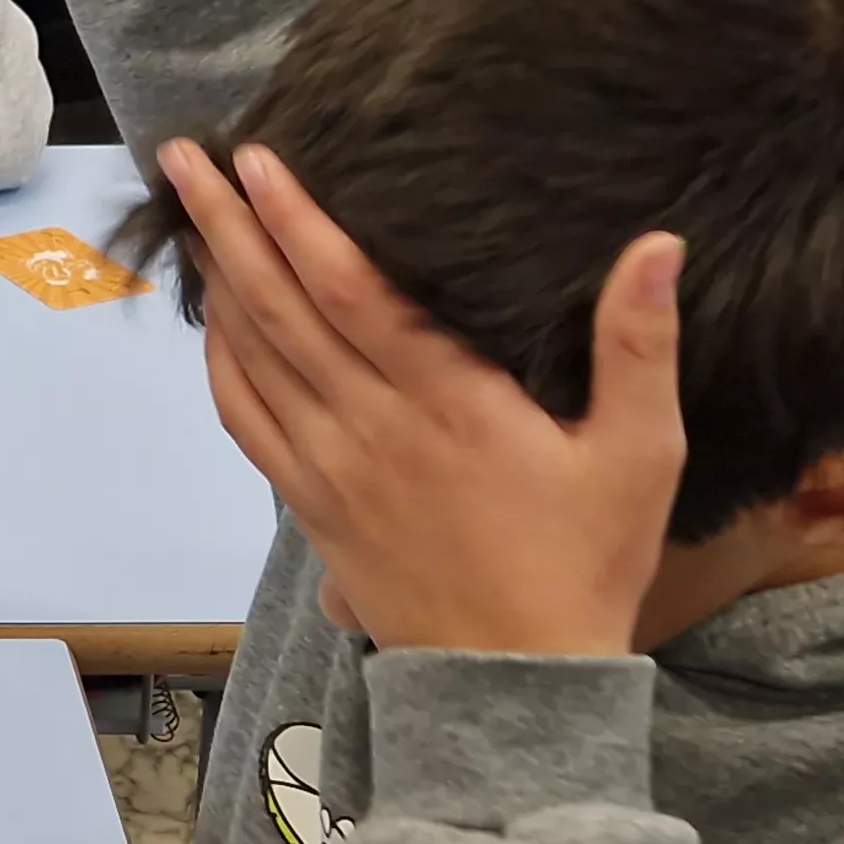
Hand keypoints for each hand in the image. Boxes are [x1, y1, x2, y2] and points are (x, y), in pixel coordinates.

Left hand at [163, 139, 685, 655]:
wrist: (515, 684)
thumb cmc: (585, 562)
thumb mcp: (640, 454)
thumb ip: (641, 345)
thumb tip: (658, 245)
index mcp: (449, 403)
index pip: (352, 291)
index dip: (301, 220)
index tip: (260, 159)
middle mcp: (372, 427)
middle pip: (281, 309)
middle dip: (230, 225)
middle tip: (184, 159)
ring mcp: (331, 468)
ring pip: (252, 358)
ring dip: (216, 280)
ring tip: (187, 214)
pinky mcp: (311, 506)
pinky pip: (246, 422)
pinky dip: (220, 363)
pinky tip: (212, 321)